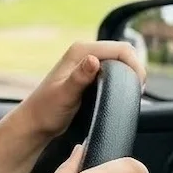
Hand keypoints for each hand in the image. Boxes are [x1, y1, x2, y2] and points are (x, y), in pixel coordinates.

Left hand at [16, 41, 146, 138]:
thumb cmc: (46, 111)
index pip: (121, 49)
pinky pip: (114, 70)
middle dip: (135, 69)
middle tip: (137, 92)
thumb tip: (93, 60)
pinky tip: (122, 93)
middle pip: (124, 52)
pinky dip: (123, 79)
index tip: (138, 87)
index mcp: (80, 51)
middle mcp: (85, 53)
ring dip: (130, 74)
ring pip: (120, 61)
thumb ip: (79, 78)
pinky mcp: (90, 73)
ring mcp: (88, 62)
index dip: (135, 66)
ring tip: (132, 93)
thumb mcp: (64, 95)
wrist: (35, 122)